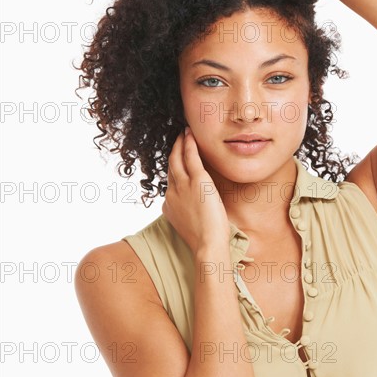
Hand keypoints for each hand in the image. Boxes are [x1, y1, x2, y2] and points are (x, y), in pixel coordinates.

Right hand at [162, 127, 230, 255]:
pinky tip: (189, 134)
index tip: (176, 160)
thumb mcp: (191, 225)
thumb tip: (195, 209)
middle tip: (176, 139)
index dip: (173, 169)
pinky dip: (188, 144)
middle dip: (173, 151)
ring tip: (183, 132)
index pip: (170, 182)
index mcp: (170, 205)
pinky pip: (190, 157)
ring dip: (179, 143)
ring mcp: (182, 186)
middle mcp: (172, 193)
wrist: (207, 244)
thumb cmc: (204, 240)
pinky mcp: (197, 180)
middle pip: (170, 167)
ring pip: (177, 158)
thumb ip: (189, 213)